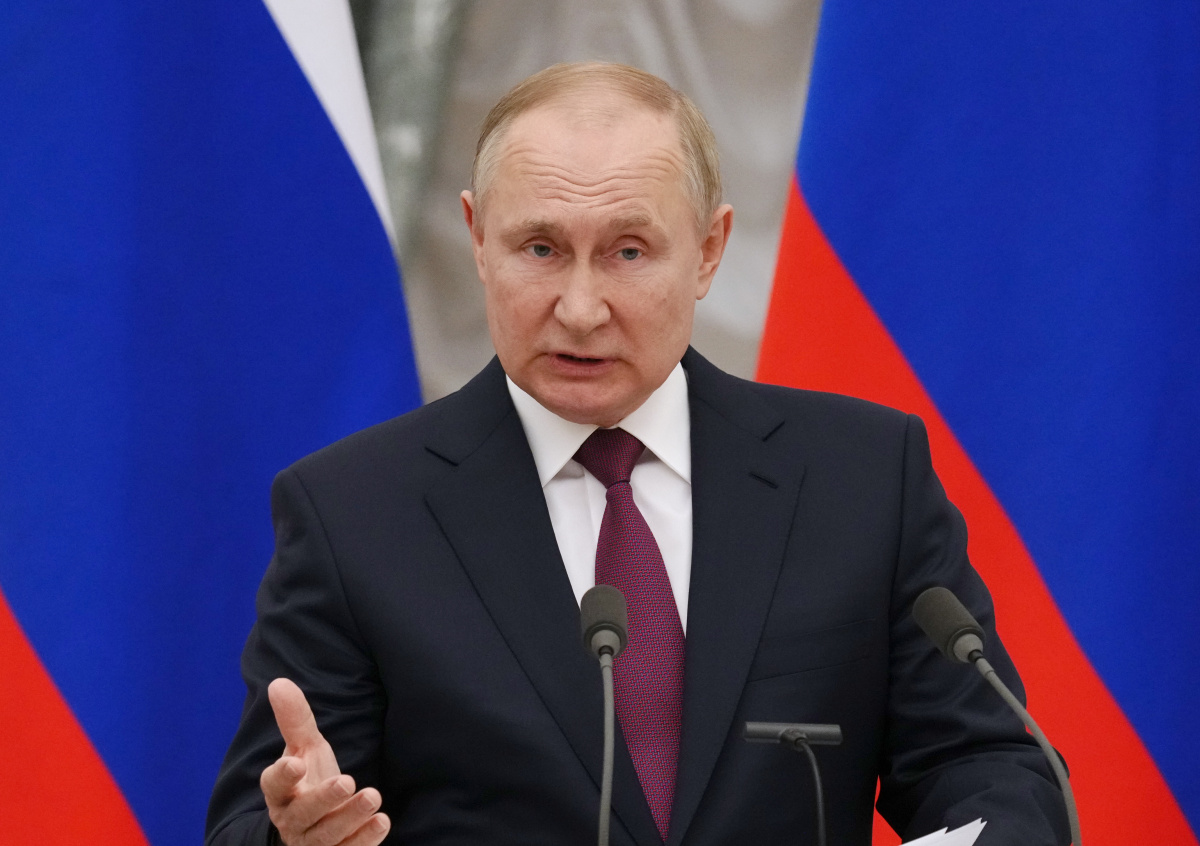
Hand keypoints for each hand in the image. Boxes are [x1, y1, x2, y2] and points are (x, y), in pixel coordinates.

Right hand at [259, 678, 390, 845]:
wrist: (315, 824)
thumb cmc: (309, 779)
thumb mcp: (304, 748)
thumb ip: (295, 720)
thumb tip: (279, 682)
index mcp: (281, 791)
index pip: (273, 785)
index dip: (283, 775)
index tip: (295, 762)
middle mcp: (292, 819)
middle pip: (303, 813)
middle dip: (324, 798)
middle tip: (347, 781)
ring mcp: (312, 842)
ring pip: (326, 836)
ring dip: (350, 818)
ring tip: (373, 797)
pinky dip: (364, 841)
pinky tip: (382, 822)